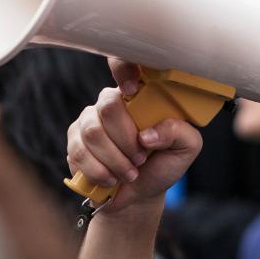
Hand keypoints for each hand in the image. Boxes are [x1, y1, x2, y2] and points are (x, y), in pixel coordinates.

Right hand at [66, 59, 201, 212]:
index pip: (123, 64)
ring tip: (129, 173)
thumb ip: (178, 132)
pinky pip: (79, 151)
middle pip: (108, 106)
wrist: (139, 194)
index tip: (132, 90)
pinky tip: (111, 179)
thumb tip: (148, 134)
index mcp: (138, 94)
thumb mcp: (185, 148)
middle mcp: (110, 102)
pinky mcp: (74, 141)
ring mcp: (88, 120)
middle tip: (140, 159)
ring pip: (92, 132)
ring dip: (115, 160)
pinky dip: (99, 171)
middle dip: (126, 140)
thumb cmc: (163, 163)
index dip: (123, 69)